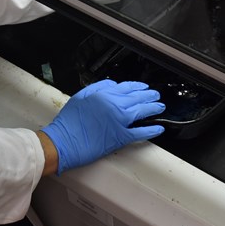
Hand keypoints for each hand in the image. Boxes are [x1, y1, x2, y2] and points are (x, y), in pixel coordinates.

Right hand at [40, 80, 164, 173]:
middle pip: (137, 98)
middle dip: (150, 96)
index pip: (126, 87)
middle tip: (156, 96)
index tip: (144, 88)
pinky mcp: (120, 137)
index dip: (137, 87)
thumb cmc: (68, 122)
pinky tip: (159, 128)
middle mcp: (114, 106)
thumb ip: (97, 88)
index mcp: (104, 94)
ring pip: (142, 111)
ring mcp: (119, 121)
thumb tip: (112, 84)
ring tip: (160, 107)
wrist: (64, 141)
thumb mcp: (80, 97)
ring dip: (154, 108)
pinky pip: (140, 132)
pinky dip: (151, 130)